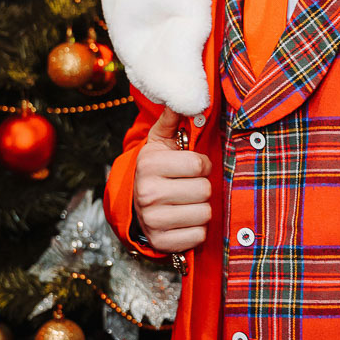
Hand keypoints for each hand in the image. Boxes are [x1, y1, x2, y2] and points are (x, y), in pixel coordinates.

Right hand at [133, 106, 212, 252]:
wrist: (135, 203)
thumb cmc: (156, 169)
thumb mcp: (160, 142)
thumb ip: (172, 119)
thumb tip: (181, 96)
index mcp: (149, 165)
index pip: (198, 164)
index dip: (202, 164)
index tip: (194, 166)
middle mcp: (147, 193)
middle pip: (204, 190)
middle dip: (202, 187)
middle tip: (189, 186)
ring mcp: (153, 220)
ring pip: (204, 214)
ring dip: (201, 208)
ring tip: (187, 202)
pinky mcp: (161, 242)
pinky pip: (198, 236)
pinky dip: (197, 230)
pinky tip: (184, 220)